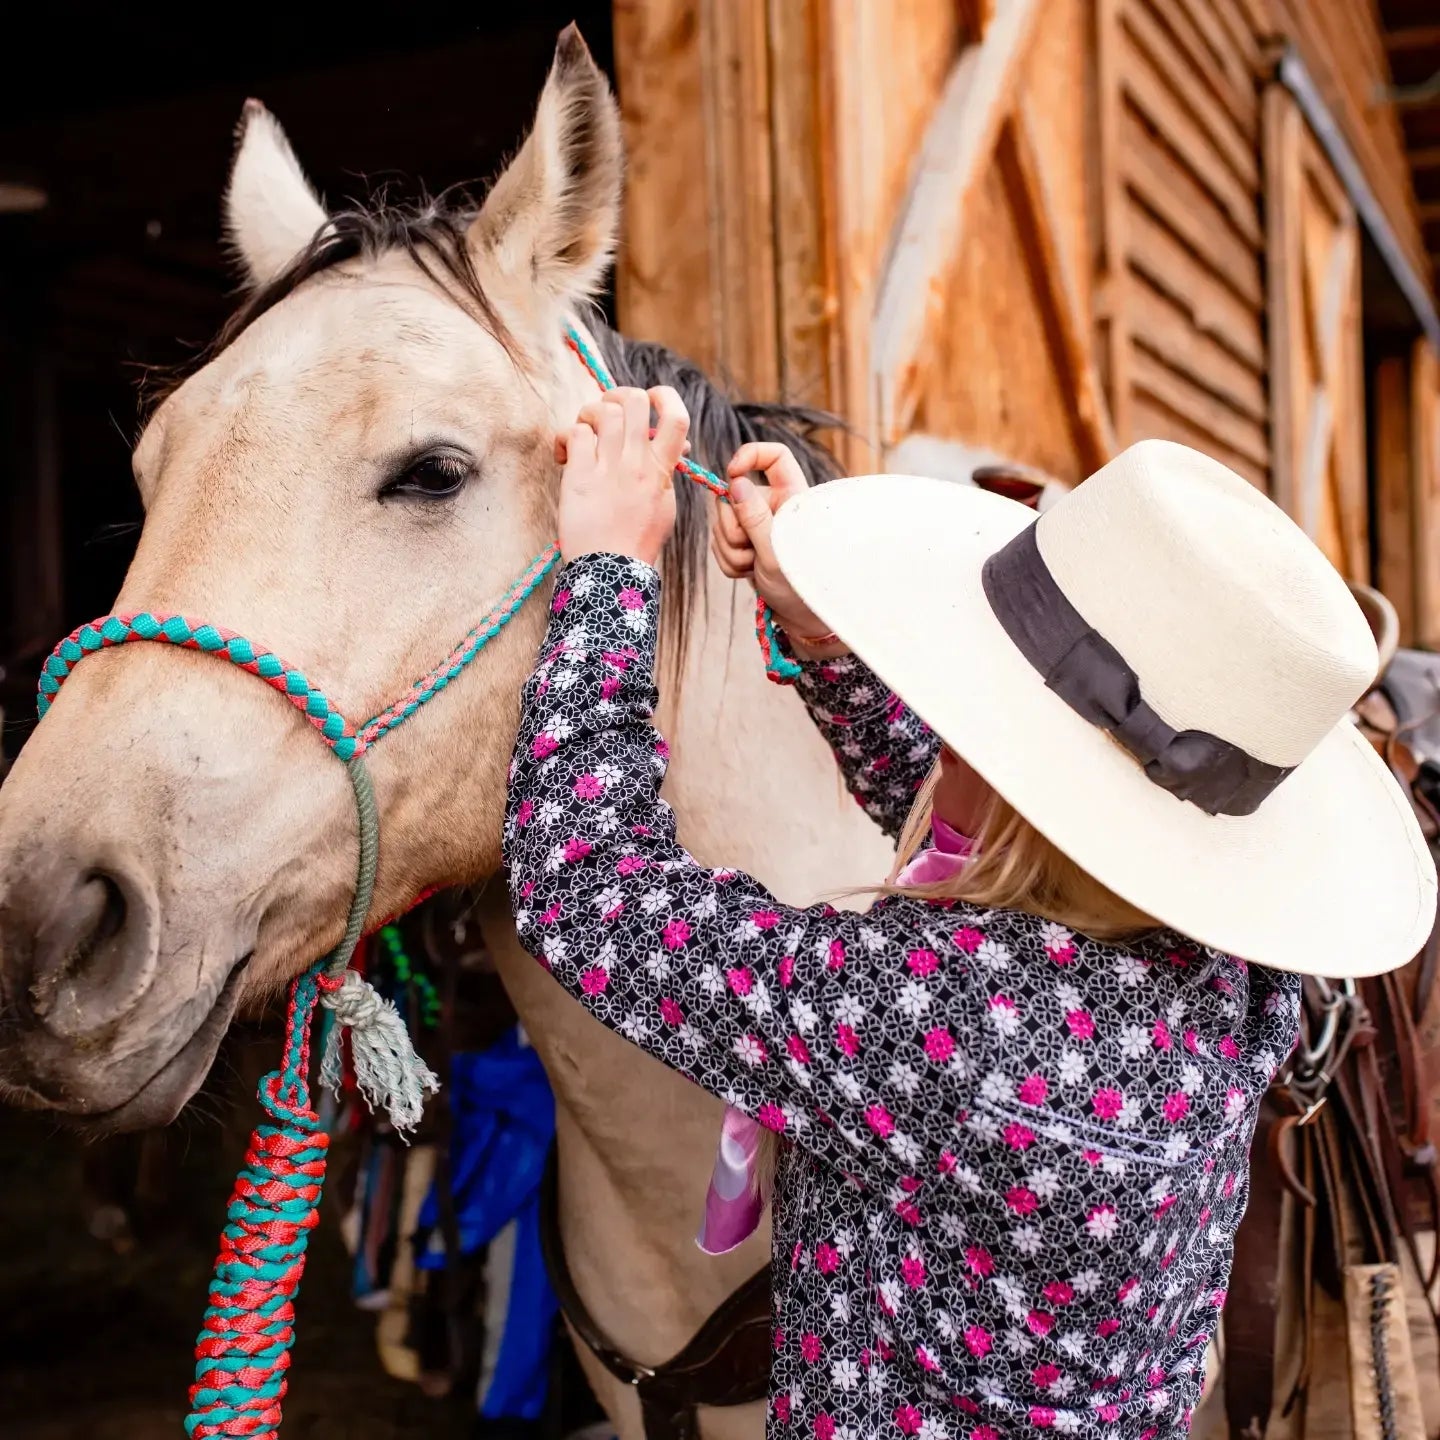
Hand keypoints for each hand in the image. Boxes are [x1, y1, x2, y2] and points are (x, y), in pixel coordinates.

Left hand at [557, 387, 688, 565]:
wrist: (612, 571)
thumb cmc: (637, 540)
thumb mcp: (665, 504)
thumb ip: (668, 471)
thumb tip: (680, 444)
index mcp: (661, 470)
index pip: (677, 418)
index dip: (663, 396)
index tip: (649, 399)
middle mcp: (638, 464)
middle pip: (634, 401)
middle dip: (618, 395)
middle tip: (608, 409)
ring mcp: (609, 469)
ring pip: (603, 411)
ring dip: (589, 412)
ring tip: (584, 431)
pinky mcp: (580, 477)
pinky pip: (575, 434)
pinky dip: (565, 437)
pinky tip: (564, 455)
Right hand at [712, 442, 841, 650]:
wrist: (800, 618)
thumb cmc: (800, 586)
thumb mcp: (776, 552)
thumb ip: (755, 517)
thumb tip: (737, 483)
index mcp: (792, 497)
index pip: (775, 456)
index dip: (751, 455)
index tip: (733, 473)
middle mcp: (773, 506)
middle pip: (734, 495)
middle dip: (733, 529)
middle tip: (751, 553)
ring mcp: (756, 525)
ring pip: (722, 523)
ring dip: (732, 551)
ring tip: (754, 567)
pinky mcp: (743, 544)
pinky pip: (719, 543)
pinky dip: (729, 562)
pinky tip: (748, 572)